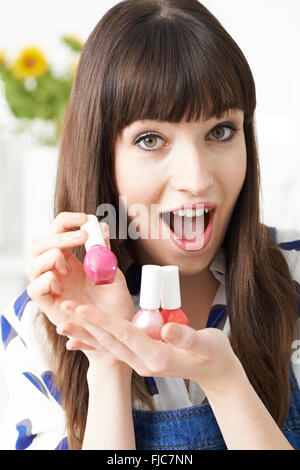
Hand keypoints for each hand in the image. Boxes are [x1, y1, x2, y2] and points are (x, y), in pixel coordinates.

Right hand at [25, 212, 134, 365]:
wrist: (116, 334)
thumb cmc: (114, 305)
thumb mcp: (111, 272)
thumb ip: (103, 251)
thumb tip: (101, 226)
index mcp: (70, 259)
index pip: (57, 231)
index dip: (66, 220)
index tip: (84, 218)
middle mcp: (56, 271)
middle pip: (38, 243)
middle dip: (58, 236)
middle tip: (82, 238)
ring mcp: (50, 287)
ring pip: (31, 263)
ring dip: (52, 257)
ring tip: (71, 268)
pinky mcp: (47, 305)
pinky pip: (34, 288)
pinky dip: (47, 280)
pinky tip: (63, 284)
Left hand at [56, 302, 242, 391]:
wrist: (215, 371)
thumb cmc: (213, 354)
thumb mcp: (207, 343)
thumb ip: (187, 337)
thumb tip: (165, 328)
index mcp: (158, 358)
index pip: (124, 335)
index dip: (103, 321)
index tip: (83, 309)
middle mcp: (144, 363)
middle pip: (109, 340)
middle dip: (86, 324)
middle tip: (65, 308)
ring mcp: (141, 362)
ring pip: (108, 345)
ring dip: (87, 331)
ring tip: (66, 319)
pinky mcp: (141, 357)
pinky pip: (115, 348)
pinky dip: (98, 340)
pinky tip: (83, 334)